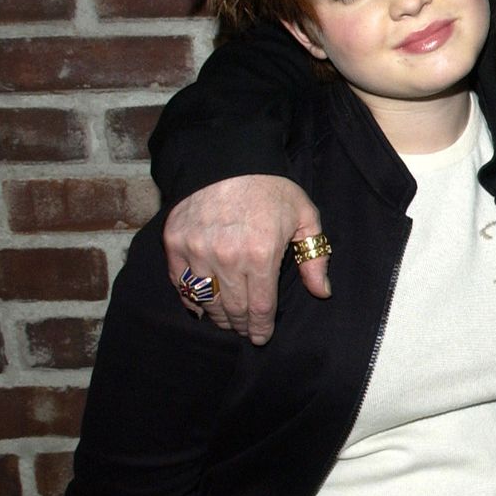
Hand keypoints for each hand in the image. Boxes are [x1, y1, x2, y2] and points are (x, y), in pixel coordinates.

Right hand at [163, 174, 327, 344]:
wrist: (226, 158)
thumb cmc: (270, 188)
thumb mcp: (304, 216)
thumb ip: (315, 257)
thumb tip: (322, 292)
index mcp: (260, 255)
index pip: (260, 308)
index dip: (260, 328)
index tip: (261, 337)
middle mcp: (225, 258)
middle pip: (233, 309)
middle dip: (241, 325)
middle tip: (246, 330)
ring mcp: (196, 251)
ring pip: (206, 300)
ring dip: (217, 316)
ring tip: (227, 320)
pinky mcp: (174, 243)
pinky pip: (180, 283)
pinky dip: (191, 298)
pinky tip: (201, 305)